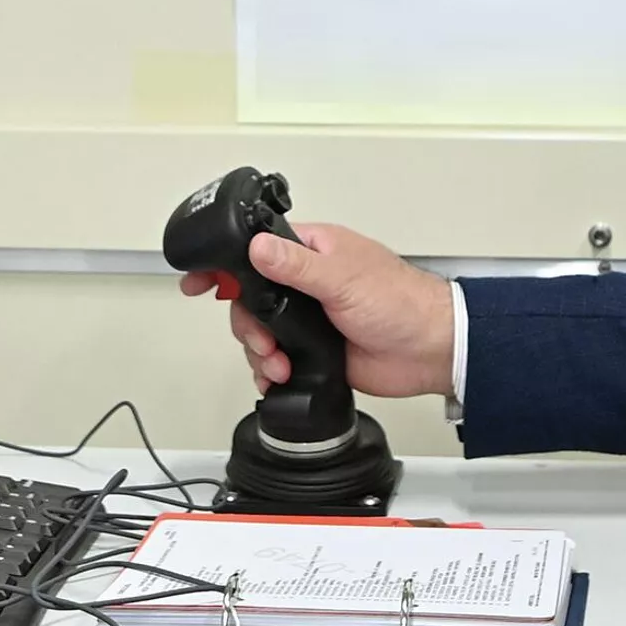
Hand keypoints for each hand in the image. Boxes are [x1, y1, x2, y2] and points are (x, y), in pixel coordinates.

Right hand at [179, 223, 455, 399]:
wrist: (429, 351)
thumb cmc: (400, 302)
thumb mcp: (344, 278)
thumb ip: (296, 266)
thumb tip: (258, 247)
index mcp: (313, 251)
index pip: (256, 248)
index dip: (224, 264)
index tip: (197, 280)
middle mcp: (306, 282)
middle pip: (249, 298)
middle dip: (247, 324)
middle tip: (263, 340)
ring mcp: (308, 317)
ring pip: (259, 331)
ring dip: (260, 351)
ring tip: (278, 364)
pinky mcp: (313, 350)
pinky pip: (276, 359)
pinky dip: (270, 371)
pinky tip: (278, 378)